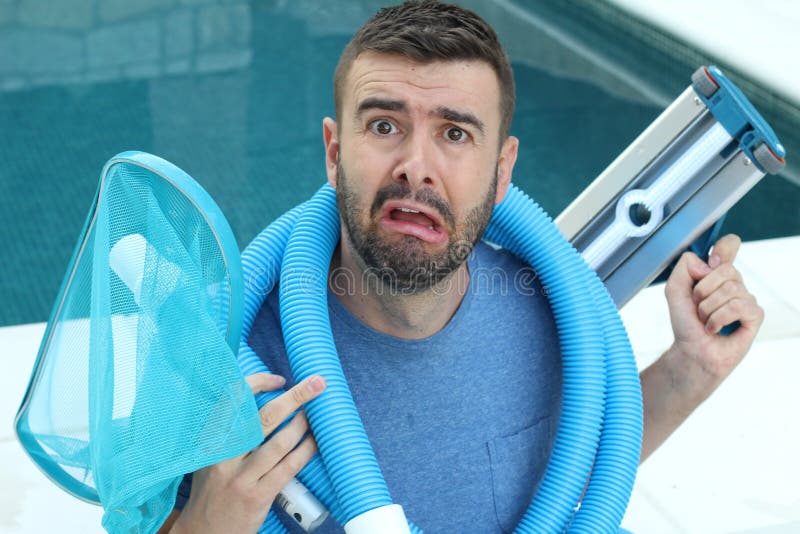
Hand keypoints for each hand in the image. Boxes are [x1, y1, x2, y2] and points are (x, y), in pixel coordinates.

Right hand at [171, 373, 326, 533]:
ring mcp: (240, 477)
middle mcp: (223, 455)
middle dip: (295, 396)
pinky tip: (315, 442)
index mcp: (210, 440)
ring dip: (303, 424)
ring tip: (316, 415)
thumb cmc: (212, 489)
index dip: (259, 383)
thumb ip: (229, 432)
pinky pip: (288, 467)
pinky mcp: (257, 496)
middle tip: (317, 383)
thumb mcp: (210, 456)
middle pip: (264, 417)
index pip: (233, 400)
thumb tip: (261, 400)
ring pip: (280, 441)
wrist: (203, 533)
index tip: (279, 379)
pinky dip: (305, 450)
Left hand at [664, 233, 763, 386]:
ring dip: (708, 308)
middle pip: (727, 269)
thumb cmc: (686, 323)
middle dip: (703, 291)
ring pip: (731, 289)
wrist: (691, 350)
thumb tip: (707, 263)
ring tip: (705, 320)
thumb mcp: (674, 291)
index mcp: (716, 274)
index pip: (729, 246)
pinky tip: (716, 328)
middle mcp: (734, 283)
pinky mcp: (755, 315)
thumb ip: (683, 268)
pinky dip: (719, 318)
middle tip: (698, 307)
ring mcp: (746, 298)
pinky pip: (738, 306)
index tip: (712, 260)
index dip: (724, 247)